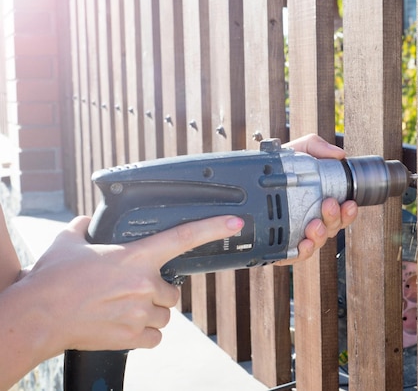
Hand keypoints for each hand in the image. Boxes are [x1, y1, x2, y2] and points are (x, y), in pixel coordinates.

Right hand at [19, 214, 244, 352]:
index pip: (184, 237)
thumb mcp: (69, 242)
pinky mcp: (134, 336)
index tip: (236, 223)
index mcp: (136, 256)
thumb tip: (86, 222)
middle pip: (173, 290)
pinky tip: (125, 327)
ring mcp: (142, 311)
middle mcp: (145, 283)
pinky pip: (156, 337)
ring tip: (123, 311)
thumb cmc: (53, 279)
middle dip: (158, 293)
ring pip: (165, 315)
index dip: (214, 227)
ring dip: (151, 314)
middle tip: (132, 293)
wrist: (38, 316)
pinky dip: (145, 335)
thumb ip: (84, 228)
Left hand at [275, 134, 357, 264]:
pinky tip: (302, 244)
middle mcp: (313, 219)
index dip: (348, 211)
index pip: (341, 212)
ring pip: (316, 241)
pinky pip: (295, 254)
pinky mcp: (282, 246)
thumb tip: (338, 154)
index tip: (349, 203)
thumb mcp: (297, 150)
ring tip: (314, 225)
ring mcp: (298, 233)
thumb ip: (316, 146)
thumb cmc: (278, 167)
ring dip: (320, 235)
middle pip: (332, 228)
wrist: (248, 176)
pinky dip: (302, 251)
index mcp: (320, 202)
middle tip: (329, 205)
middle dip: (335, 219)